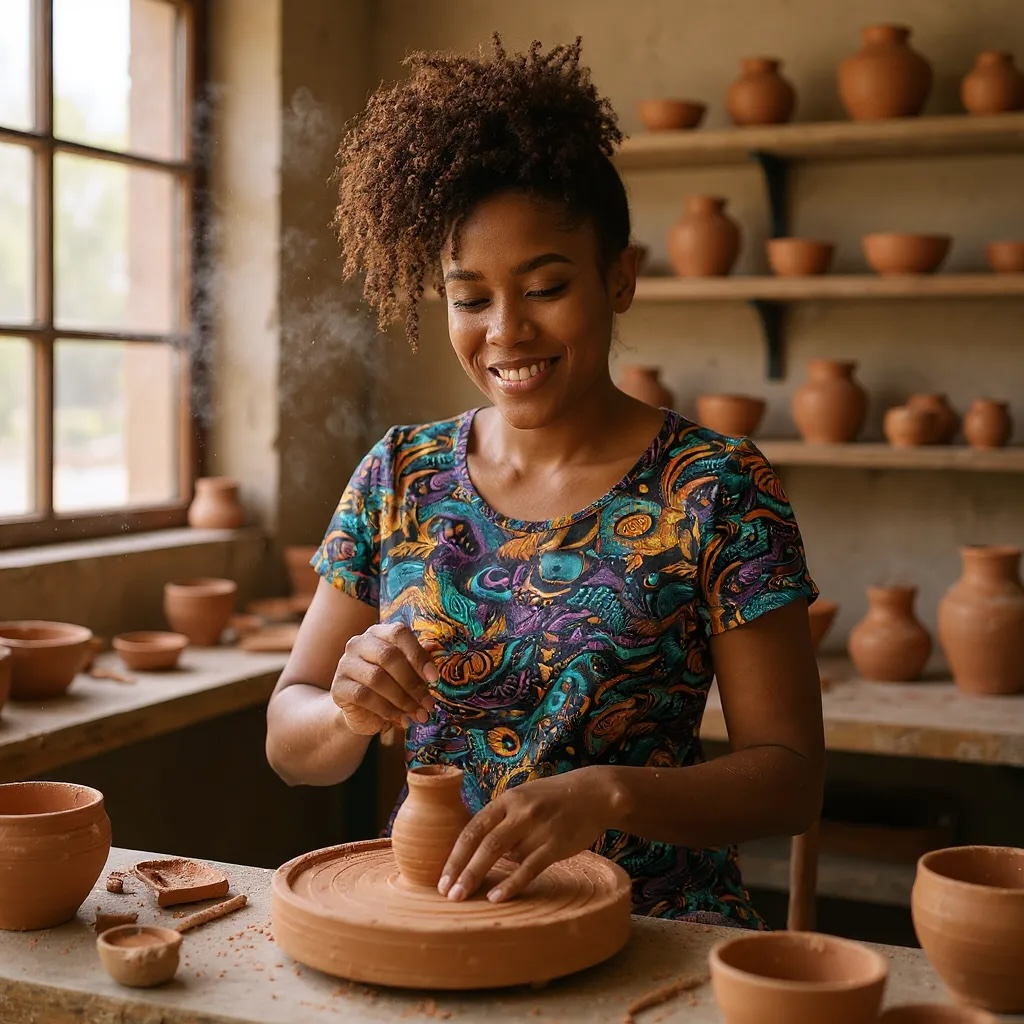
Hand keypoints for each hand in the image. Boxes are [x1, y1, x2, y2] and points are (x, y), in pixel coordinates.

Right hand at [331, 622, 437, 734]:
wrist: (362, 712)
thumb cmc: (389, 685)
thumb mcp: (407, 671)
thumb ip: (419, 659)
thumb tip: (435, 648)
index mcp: (379, 633)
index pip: (399, 634)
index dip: (418, 655)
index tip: (434, 679)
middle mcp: (359, 643)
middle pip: (388, 656)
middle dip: (412, 683)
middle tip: (428, 704)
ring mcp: (345, 663)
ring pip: (377, 678)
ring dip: (402, 699)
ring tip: (418, 714)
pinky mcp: (338, 687)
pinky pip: (364, 696)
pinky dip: (386, 709)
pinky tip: (399, 718)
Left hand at [439, 768, 609, 903]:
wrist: (594, 793)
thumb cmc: (553, 800)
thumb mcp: (523, 800)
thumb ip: (502, 822)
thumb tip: (478, 854)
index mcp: (507, 799)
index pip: (473, 828)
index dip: (455, 854)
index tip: (441, 878)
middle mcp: (520, 811)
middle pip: (484, 843)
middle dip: (462, 870)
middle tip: (448, 893)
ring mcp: (539, 827)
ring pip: (504, 855)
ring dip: (481, 876)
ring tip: (466, 898)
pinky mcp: (557, 844)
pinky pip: (529, 867)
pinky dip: (512, 884)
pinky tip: (497, 898)